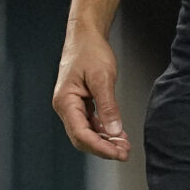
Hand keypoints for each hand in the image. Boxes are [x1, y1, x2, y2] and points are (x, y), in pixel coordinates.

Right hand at [53, 26, 130, 160]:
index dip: (100, 147)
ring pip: (87, 131)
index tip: (117, 154)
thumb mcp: (103, 77)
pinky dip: (104, 129)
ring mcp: (72, 105)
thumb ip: (108, 106)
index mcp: (65, 101)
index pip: (81, 133)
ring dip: (105, 140)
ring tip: (124, 145)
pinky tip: (117, 133)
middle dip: (103, 147)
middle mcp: (65, 106)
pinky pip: (90, 122)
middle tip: (124, 153)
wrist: (85, 35)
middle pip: (82, 137)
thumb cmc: (90, 51)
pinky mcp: (80, 102)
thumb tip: (115, 131)